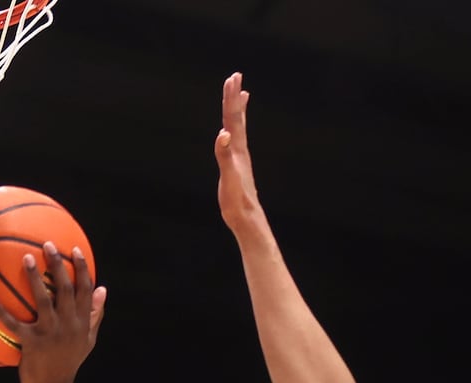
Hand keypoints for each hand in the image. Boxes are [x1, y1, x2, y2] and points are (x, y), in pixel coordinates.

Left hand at [0, 241, 104, 382]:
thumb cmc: (68, 361)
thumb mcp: (87, 340)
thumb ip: (95, 314)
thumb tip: (103, 289)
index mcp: (83, 322)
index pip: (86, 290)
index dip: (82, 268)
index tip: (75, 250)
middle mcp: (69, 325)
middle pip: (66, 289)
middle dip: (59, 264)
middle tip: (48, 245)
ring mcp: (51, 333)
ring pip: (43, 300)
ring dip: (34, 278)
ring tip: (26, 258)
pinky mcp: (32, 343)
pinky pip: (15, 324)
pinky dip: (2, 312)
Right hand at [215, 71, 261, 232]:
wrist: (247, 218)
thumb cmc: (236, 201)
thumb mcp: (228, 178)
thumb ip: (225, 156)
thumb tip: (223, 134)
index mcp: (236, 149)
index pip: (232, 119)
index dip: (230, 98)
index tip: (232, 78)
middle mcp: (240, 150)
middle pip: (236, 118)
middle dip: (234, 97)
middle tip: (235, 77)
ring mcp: (240, 157)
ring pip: (239, 128)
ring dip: (238, 110)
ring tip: (241, 94)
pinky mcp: (237, 166)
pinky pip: (236, 140)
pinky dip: (236, 129)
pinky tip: (234, 130)